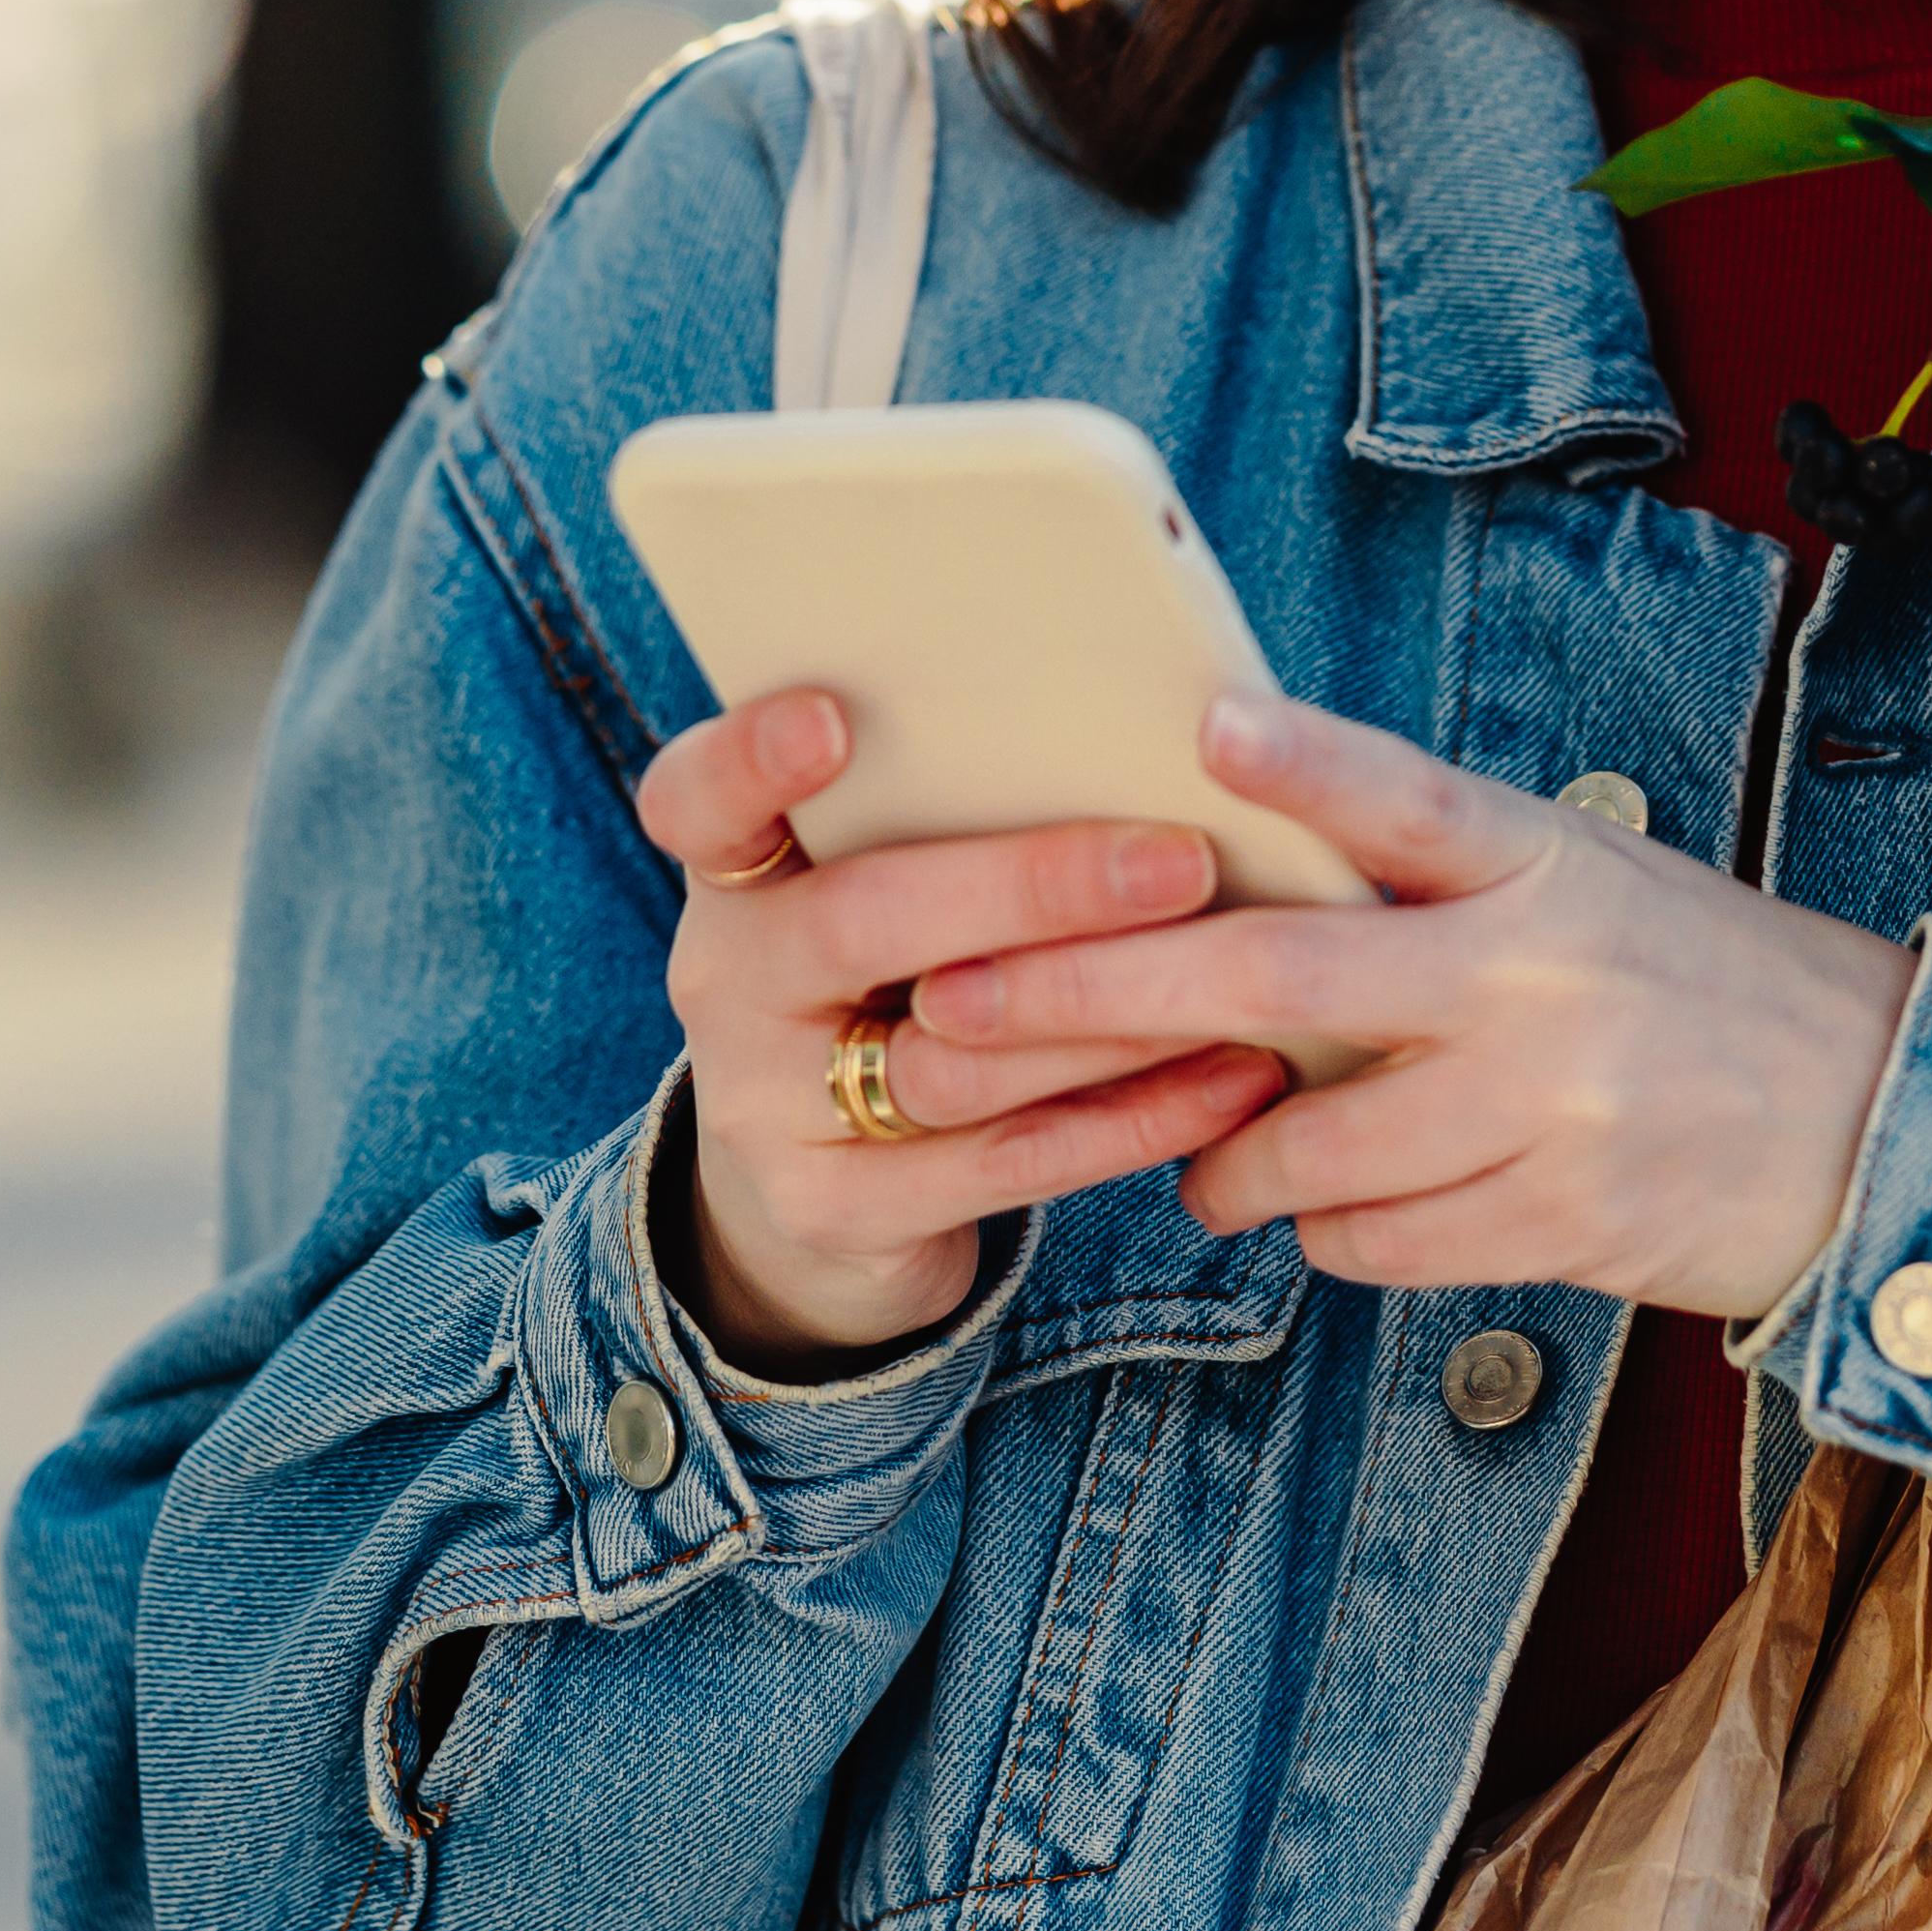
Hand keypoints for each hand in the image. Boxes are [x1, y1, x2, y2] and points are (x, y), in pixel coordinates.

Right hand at [637, 691, 1297, 1376]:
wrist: (817, 1201)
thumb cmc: (890, 989)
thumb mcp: (877, 898)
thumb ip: (954, 824)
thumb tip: (1156, 738)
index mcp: (736, 876)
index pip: (696, 800)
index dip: (748, 758)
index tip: (830, 718)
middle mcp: (727, 984)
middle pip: (859, 923)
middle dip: (1030, 889)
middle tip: (1179, 864)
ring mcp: (766, 1110)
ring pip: (948, 1058)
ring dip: (1108, 1014)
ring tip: (1235, 967)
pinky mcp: (836, 1212)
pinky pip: (1003, 1164)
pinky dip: (1132, 1119)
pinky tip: (1234, 1076)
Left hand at [910, 697, 1918, 1315]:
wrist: (1875, 1120)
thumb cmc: (1692, 979)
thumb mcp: (1585, 877)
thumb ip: (1435, 871)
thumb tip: (1237, 844)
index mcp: (1543, 859)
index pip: (1409, 795)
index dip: (1304, 763)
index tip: (1204, 726)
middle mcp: (1537, 973)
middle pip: (1279, 975)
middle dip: (1095, 994)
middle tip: (962, 1009)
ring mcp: (1546, 1105)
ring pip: (1304, 1146)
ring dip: (1220, 1162)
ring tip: (1199, 1159)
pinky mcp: (1558, 1222)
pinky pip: (1375, 1242)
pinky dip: (1325, 1232)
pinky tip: (1327, 1212)